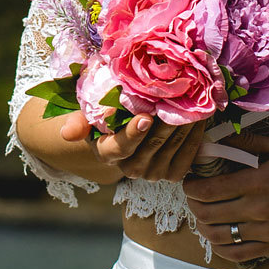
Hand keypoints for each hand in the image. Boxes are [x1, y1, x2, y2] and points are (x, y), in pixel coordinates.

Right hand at [57, 111, 208, 183]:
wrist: (127, 134)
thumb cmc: (107, 117)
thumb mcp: (89, 115)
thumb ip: (79, 121)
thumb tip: (67, 133)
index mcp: (107, 153)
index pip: (121, 146)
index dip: (134, 133)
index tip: (146, 117)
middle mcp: (130, 168)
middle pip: (154, 143)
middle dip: (169, 117)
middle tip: (183, 94)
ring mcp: (153, 173)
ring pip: (174, 145)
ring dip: (186, 121)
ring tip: (196, 98)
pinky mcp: (173, 174)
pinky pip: (189, 153)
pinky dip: (196, 133)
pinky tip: (201, 114)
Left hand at [181, 129, 268, 263]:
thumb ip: (249, 143)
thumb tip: (218, 138)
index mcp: (260, 182)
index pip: (209, 190)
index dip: (191, 186)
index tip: (189, 180)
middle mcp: (260, 210)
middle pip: (208, 214)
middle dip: (194, 205)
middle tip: (194, 196)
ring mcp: (268, 232)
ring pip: (219, 237)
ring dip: (204, 227)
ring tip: (204, 216)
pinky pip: (239, 255)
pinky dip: (222, 249)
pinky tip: (221, 238)